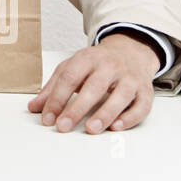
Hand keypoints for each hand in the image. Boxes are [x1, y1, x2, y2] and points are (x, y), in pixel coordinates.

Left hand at [27, 30, 160, 133]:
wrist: (131, 51)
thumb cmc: (97, 64)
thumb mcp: (72, 68)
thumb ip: (53, 88)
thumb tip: (34, 107)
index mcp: (88, 58)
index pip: (69, 77)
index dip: (57, 99)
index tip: (47, 118)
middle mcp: (110, 66)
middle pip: (93, 87)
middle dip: (77, 109)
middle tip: (64, 126)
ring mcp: (130, 78)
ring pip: (120, 96)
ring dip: (105, 114)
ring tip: (90, 129)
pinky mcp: (145, 91)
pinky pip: (141, 105)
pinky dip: (130, 117)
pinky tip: (116, 126)